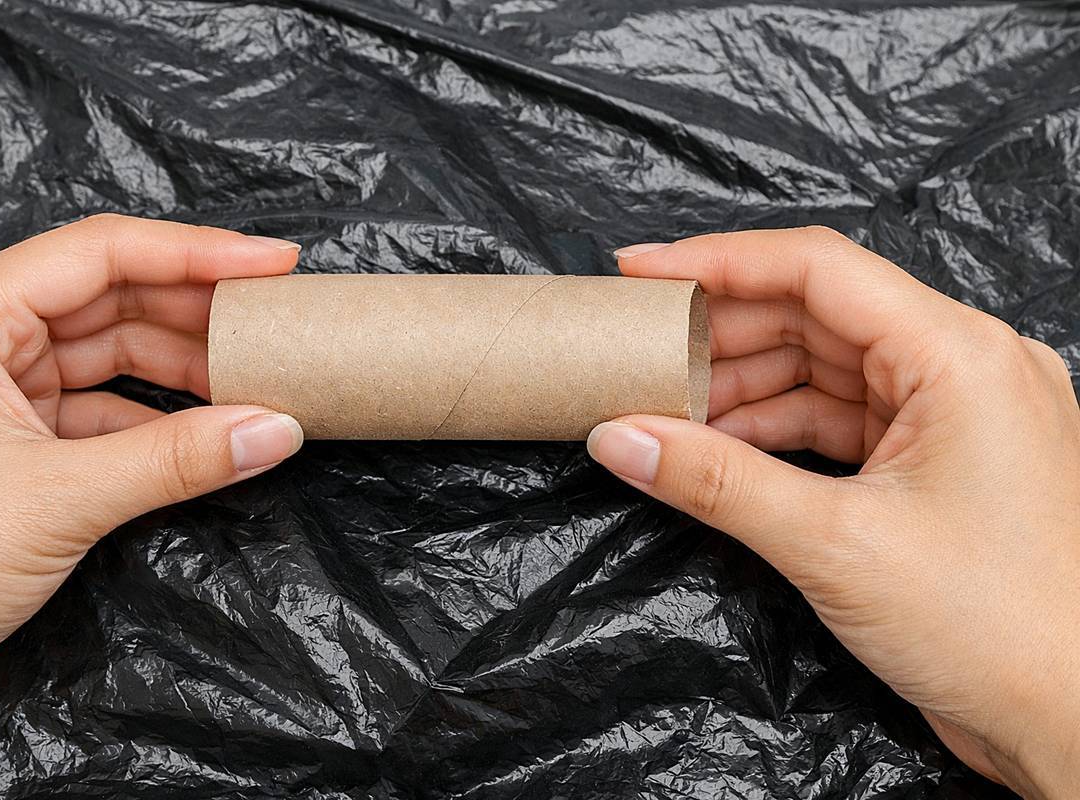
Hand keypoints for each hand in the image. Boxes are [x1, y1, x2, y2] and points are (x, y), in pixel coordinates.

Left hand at [0, 214, 304, 736]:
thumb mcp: (63, 499)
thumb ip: (178, 458)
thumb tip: (275, 429)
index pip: (103, 253)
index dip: (199, 252)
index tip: (274, 263)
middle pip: (115, 294)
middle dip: (199, 312)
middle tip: (276, 324)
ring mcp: (0, 382)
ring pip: (116, 349)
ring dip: (187, 367)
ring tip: (259, 378)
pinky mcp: (21, 434)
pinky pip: (110, 403)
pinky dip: (164, 417)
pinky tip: (215, 430)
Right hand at [588, 228, 1079, 798]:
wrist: (1076, 723)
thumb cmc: (995, 628)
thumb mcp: (834, 545)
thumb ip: (716, 481)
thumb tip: (619, 438)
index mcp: (959, 354)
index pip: (819, 269)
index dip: (719, 261)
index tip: (641, 272)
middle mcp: (964, 366)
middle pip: (817, 314)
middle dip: (723, 333)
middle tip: (641, 349)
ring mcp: (955, 414)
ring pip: (825, 368)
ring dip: (744, 386)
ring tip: (666, 408)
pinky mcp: (941, 462)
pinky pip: (843, 419)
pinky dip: (778, 429)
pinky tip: (718, 447)